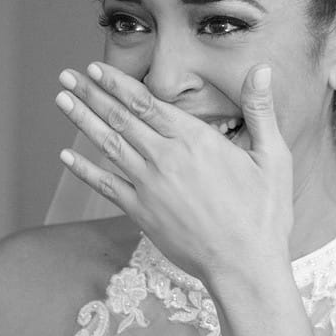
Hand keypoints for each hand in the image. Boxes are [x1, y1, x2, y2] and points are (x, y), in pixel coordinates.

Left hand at [55, 61, 292, 281]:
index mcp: (195, 140)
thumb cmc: (263, 214)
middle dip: (90, 93)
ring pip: (108, 145)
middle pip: (119, 118)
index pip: (145, 102)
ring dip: (82, 120)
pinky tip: (66, 156)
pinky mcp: (141, 213)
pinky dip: (83, 169)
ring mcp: (149, 187)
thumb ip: (260, 110)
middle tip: (67, 76)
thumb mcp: (273, 157)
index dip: (116, 83)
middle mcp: (165, 158)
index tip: (96, 69)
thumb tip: (261, 69)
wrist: (244, 266)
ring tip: (62, 100)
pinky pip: (105, 185)